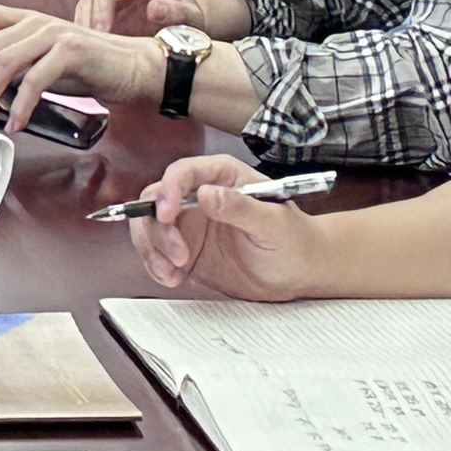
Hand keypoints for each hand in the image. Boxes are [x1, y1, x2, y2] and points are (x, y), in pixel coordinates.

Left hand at [0, 0, 158, 129]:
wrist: (137, 67)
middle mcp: (35, 21)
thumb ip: (17, 69)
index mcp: (26, 20)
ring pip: (3, 61)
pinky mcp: (72, 50)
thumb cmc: (91, 67)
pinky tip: (18, 121)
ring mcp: (53, 33)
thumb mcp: (45, 64)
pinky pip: (35, 79)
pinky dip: (21, 104)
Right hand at [78, 0, 201, 35]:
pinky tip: (86, 43)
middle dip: (102, 5)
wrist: (177, 25)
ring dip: (89, 17)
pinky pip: (86, 11)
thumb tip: (152, 10)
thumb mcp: (193, 17)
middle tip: (101, 30)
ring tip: (91, 42)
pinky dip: (84, 25)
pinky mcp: (101, 4)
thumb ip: (177, 11)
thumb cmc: (188, 18)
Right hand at [129, 152, 326, 299]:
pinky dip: (156, 264)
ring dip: (153, 249)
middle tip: (178, 256)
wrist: (299, 272)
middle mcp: (199, 195)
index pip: (183, 173)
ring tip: (172, 272)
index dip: (169, 190)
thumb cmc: (294, 240)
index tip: (167, 215)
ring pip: (150, 225)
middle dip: (159, 227)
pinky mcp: (185, 248)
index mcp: (222, 177)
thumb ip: (240, 207)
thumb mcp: (273, 224)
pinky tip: (172, 278)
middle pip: (157, 199)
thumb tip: (206, 193)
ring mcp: (190, 222)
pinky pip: (157, 251)